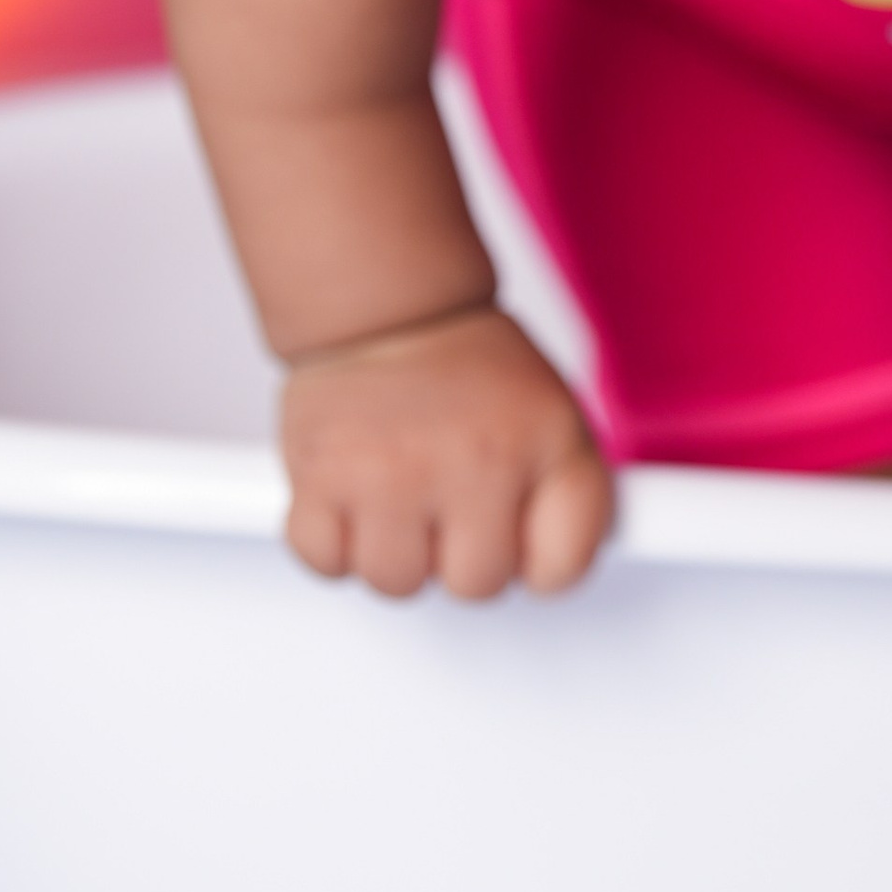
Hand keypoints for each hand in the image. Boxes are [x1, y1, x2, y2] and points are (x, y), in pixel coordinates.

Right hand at [280, 305, 615, 599]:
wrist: (388, 305)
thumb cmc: (469, 365)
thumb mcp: (554, 415)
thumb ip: (569, 498)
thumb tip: (561, 574)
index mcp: (546, 443)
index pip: (563, 567)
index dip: (541, 564)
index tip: (523, 541)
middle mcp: (477, 460)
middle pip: (477, 586)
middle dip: (462, 556)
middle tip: (452, 503)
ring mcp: (396, 473)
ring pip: (398, 584)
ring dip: (397, 554)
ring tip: (403, 494)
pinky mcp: (323, 477)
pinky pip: (328, 564)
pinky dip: (334, 545)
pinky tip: (358, 497)